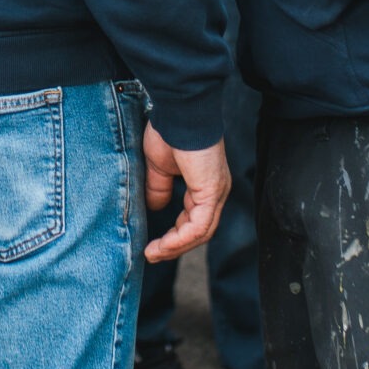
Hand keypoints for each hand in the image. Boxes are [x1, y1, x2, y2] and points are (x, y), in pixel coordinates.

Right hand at [142, 126, 228, 262]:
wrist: (179, 114)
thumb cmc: (169, 132)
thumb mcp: (159, 167)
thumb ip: (159, 188)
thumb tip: (154, 207)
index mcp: (205, 185)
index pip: (194, 220)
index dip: (175, 235)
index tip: (153, 245)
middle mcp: (215, 192)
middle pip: (200, 231)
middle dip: (175, 246)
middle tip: (153, 255)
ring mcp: (216, 193)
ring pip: (200, 233)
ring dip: (175, 247)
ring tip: (153, 254)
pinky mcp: (211, 192)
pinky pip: (198, 226)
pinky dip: (179, 239)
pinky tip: (162, 245)